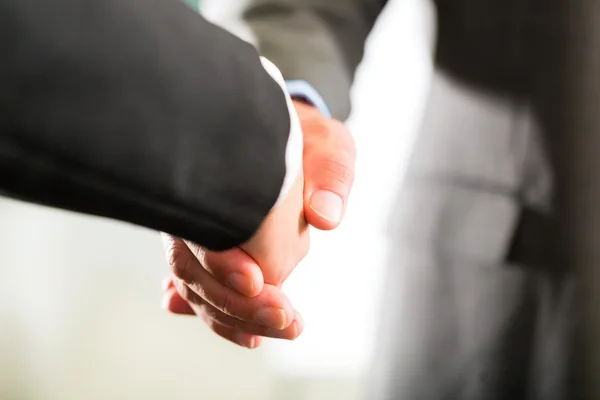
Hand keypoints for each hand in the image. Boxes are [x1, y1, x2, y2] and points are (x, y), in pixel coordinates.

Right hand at [162, 101, 354, 347]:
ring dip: (230, 317)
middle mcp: (196, 204)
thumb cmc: (309, 142)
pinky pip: (202, 284)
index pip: (207, 228)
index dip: (226, 262)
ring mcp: (195, 228)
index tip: (259, 283)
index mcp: (219, 174)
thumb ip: (329, 177)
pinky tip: (244, 334)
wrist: (287, 137)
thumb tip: (326, 217)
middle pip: (195, 267)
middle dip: (237, 303)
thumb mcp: (328, 147)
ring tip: (268, 336)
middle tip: (285, 320)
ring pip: (195, 283)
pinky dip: (219, 313)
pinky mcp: (207, 247)